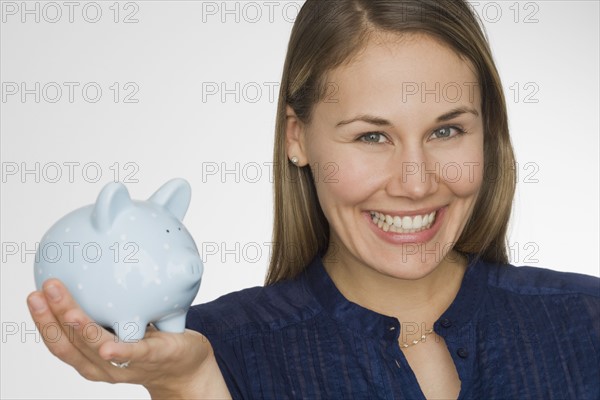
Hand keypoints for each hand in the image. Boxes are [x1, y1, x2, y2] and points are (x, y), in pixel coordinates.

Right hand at [27, 279, 229, 398]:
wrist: (186, 366)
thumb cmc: (152, 341)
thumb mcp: (125, 320)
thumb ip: (109, 304)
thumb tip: (98, 259)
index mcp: (92, 357)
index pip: (60, 341)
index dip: (44, 321)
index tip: (33, 296)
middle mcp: (103, 366)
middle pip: (70, 345)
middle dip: (52, 318)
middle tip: (42, 290)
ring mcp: (126, 366)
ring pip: (96, 347)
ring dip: (78, 326)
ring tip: (64, 305)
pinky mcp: (153, 359)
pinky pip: (134, 355)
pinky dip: (119, 352)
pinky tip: (107, 347)